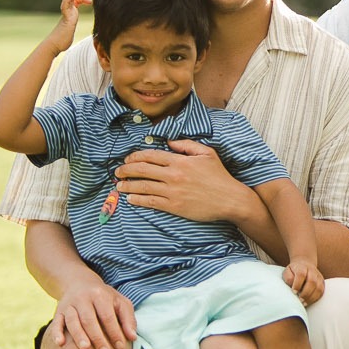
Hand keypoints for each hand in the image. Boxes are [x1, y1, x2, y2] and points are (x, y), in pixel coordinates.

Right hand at [49, 0, 90, 51]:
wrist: (55, 45)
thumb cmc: (64, 39)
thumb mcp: (72, 29)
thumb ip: (74, 24)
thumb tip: (84, 28)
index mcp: (69, 12)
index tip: (89, 1)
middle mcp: (67, 11)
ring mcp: (65, 13)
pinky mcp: (65, 18)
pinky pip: (65, 5)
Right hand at [49, 274, 136, 348]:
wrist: (79, 283)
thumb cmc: (104, 297)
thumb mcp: (120, 302)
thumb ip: (128, 318)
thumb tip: (132, 337)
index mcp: (100, 295)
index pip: (107, 315)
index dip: (114, 331)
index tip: (120, 346)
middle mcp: (83, 298)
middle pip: (89, 319)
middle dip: (97, 337)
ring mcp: (69, 305)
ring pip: (72, 321)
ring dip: (78, 335)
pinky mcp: (59, 312)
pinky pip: (56, 322)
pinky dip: (56, 333)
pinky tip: (60, 344)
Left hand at [113, 139, 250, 223]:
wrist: (230, 199)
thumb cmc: (219, 176)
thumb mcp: (207, 153)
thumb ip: (186, 145)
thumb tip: (168, 142)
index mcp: (180, 161)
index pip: (150, 156)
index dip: (135, 156)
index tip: (127, 159)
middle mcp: (173, 175)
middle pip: (142, 170)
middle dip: (126, 170)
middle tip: (118, 172)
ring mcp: (172, 191)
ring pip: (143, 186)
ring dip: (128, 185)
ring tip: (119, 185)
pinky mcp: (174, 205)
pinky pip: (150, 202)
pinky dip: (137, 199)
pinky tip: (130, 198)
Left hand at [281, 259, 323, 305]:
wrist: (305, 265)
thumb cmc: (294, 272)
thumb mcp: (287, 272)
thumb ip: (288, 278)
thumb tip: (292, 285)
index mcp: (302, 267)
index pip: (301, 274)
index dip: (297, 284)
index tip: (294, 292)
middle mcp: (312, 271)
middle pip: (312, 281)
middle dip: (306, 293)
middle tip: (300, 300)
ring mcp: (319, 277)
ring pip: (318, 287)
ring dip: (311, 297)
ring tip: (304, 303)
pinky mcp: (322, 283)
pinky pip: (321, 292)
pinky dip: (315, 298)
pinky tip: (309, 301)